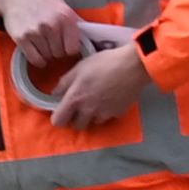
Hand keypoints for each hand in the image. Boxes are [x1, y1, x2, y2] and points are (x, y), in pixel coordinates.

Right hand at [0, 0, 96, 78]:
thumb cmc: (42, 1)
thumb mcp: (63, 7)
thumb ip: (76, 23)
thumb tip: (95, 38)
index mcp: (66, 17)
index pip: (73, 48)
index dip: (69, 48)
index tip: (65, 45)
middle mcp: (52, 24)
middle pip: (59, 54)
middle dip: (56, 50)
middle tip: (51, 41)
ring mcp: (36, 32)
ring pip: (47, 57)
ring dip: (46, 53)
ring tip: (42, 41)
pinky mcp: (22, 38)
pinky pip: (34, 59)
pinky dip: (37, 59)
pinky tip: (36, 50)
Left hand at [42, 30, 160, 127]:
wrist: (133, 66)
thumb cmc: (104, 63)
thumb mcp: (80, 67)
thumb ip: (65, 82)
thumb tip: (55, 93)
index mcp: (75, 99)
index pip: (59, 121)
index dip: (58, 117)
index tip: (62, 110)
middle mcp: (88, 111)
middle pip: (77, 126)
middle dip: (76, 118)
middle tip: (80, 106)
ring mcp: (104, 114)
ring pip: (93, 122)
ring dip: (92, 115)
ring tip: (98, 100)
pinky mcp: (118, 113)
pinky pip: (108, 117)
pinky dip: (107, 111)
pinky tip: (111, 98)